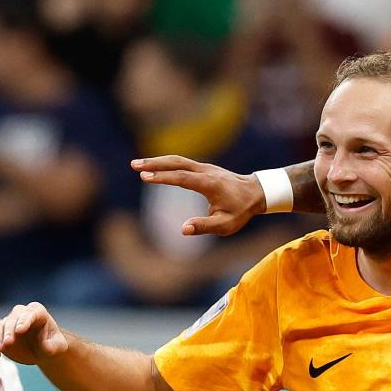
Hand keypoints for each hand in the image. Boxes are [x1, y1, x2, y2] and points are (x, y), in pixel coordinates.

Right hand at [0, 302, 67, 364]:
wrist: (42, 352)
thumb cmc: (53, 346)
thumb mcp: (58, 347)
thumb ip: (53, 346)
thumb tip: (47, 347)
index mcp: (38, 312)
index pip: (30, 313)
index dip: (24, 321)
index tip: (20, 330)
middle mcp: (22, 315)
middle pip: (12, 318)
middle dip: (9, 330)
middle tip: (8, 342)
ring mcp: (9, 324)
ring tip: (0, 349)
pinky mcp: (0, 335)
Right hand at [131, 155, 265, 235]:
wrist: (256, 192)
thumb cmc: (241, 211)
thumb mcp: (226, 225)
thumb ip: (204, 226)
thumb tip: (183, 229)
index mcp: (210, 184)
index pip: (182, 178)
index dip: (163, 177)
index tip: (145, 177)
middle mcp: (206, 171)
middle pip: (176, 163)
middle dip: (154, 164)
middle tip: (134, 165)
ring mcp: (205, 167)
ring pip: (178, 160)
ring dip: (157, 161)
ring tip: (138, 164)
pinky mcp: (203, 168)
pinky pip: (182, 163)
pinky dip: (166, 163)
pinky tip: (154, 167)